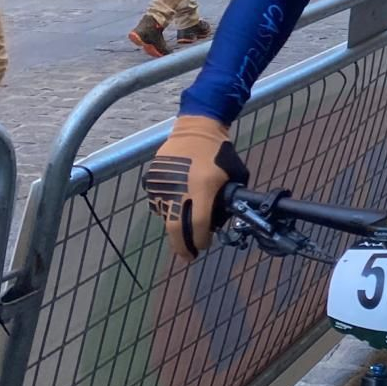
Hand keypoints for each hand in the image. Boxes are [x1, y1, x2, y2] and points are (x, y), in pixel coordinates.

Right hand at [141, 115, 249, 261]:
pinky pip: (159, 202)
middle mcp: (179, 190)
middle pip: (176, 228)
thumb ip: (228, 199)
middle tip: (188, 256)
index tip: (204, 246)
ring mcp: (162, 186)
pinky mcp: (152, 181)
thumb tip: (219, 220)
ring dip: (176, 225)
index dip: (201, 240)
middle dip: (182, 246)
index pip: (199, 225)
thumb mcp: (234, 175)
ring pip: (167, 216)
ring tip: (186, 226)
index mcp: (202, 189)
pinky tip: (178, 205)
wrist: (196, 128)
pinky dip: (168, 208)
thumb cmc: (220, 152)